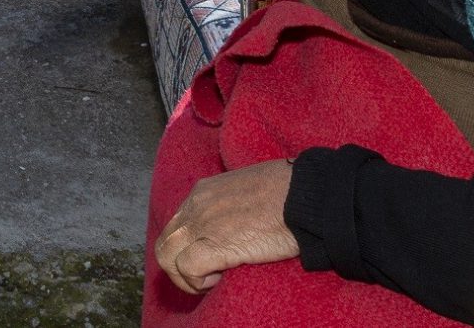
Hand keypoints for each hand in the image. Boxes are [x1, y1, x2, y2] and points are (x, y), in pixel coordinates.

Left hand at [152, 162, 299, 295]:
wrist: (308, 196)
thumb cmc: (290, 194)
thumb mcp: (250, 191)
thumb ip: (231, 205)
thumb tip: (234, 224)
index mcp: (204, 191)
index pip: (176, 225)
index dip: (188, 248)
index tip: (210, 259)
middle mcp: (196, 204)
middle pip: (165, 243)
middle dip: (180, 266)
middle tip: (209, 275)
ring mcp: (203, 223)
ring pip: (167, 257)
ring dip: (186, 277)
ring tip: (214, 279)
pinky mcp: (215, 244)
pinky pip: (187, 269)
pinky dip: (198, 281)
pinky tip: (220, 279)